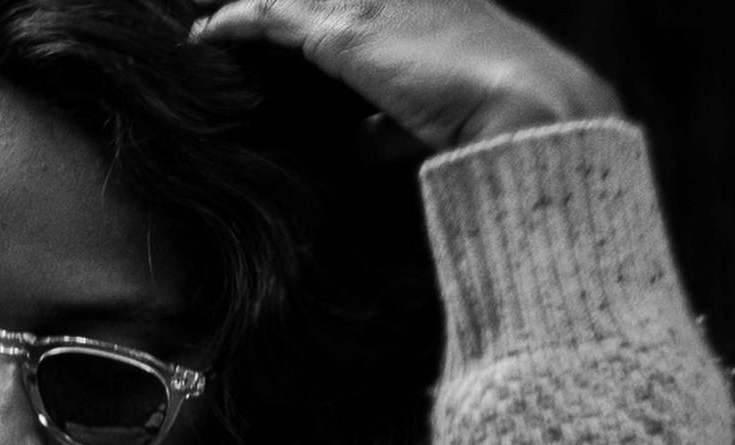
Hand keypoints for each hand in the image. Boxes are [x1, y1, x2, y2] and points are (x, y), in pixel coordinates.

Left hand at [191, 0, 620, 148]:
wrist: (526, 109)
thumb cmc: (498, 119)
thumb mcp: (436, 120)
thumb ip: (394, 126)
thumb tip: (362, 141)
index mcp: (426, 6)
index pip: (358, 4)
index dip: (318, 17)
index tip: (292, 35)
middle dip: (285, 8)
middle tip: (240, 23)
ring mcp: (370, 6)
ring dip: (254, 14)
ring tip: (215, 30)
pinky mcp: (344, 33)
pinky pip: (271, 16)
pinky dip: (238, 24)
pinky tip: (208, 35)